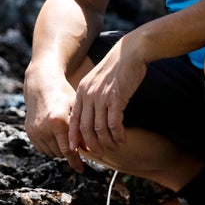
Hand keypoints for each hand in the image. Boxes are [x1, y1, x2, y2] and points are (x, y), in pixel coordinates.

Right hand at [23, 74, 84, 172]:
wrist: (41, 85)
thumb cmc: (63, 94)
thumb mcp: (76, 108)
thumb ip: (80, 129)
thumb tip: (89, 149)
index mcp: (58, 121)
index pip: (68, 150)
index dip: (76, 162)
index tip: (82, 170)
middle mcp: (44, 128)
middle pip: (60, 153)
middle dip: (70, 153)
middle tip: (78, 148)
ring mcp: (35, 131)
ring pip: (51, 152)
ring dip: (60, 150)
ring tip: (67, 139)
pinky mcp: (29, 132)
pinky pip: (42, 148)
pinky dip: (50, 146)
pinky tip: (56, 136)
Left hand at [68, 37, 139, 157]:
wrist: (131, 51)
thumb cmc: (117, 66)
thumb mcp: (98, 80)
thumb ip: (92, 94)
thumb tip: (92, 112)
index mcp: (82, 91)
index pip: (74, 119)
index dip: (73, 136)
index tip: (75, 149)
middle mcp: (88, 95)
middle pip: (85, 128)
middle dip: (91, 144)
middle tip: (100, 153)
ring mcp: (101, 97)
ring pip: (99, 129)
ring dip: (107, 142)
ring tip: (114, 147)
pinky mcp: (116, 98)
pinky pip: (114, 124)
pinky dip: (117, 135)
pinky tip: (122, 139)